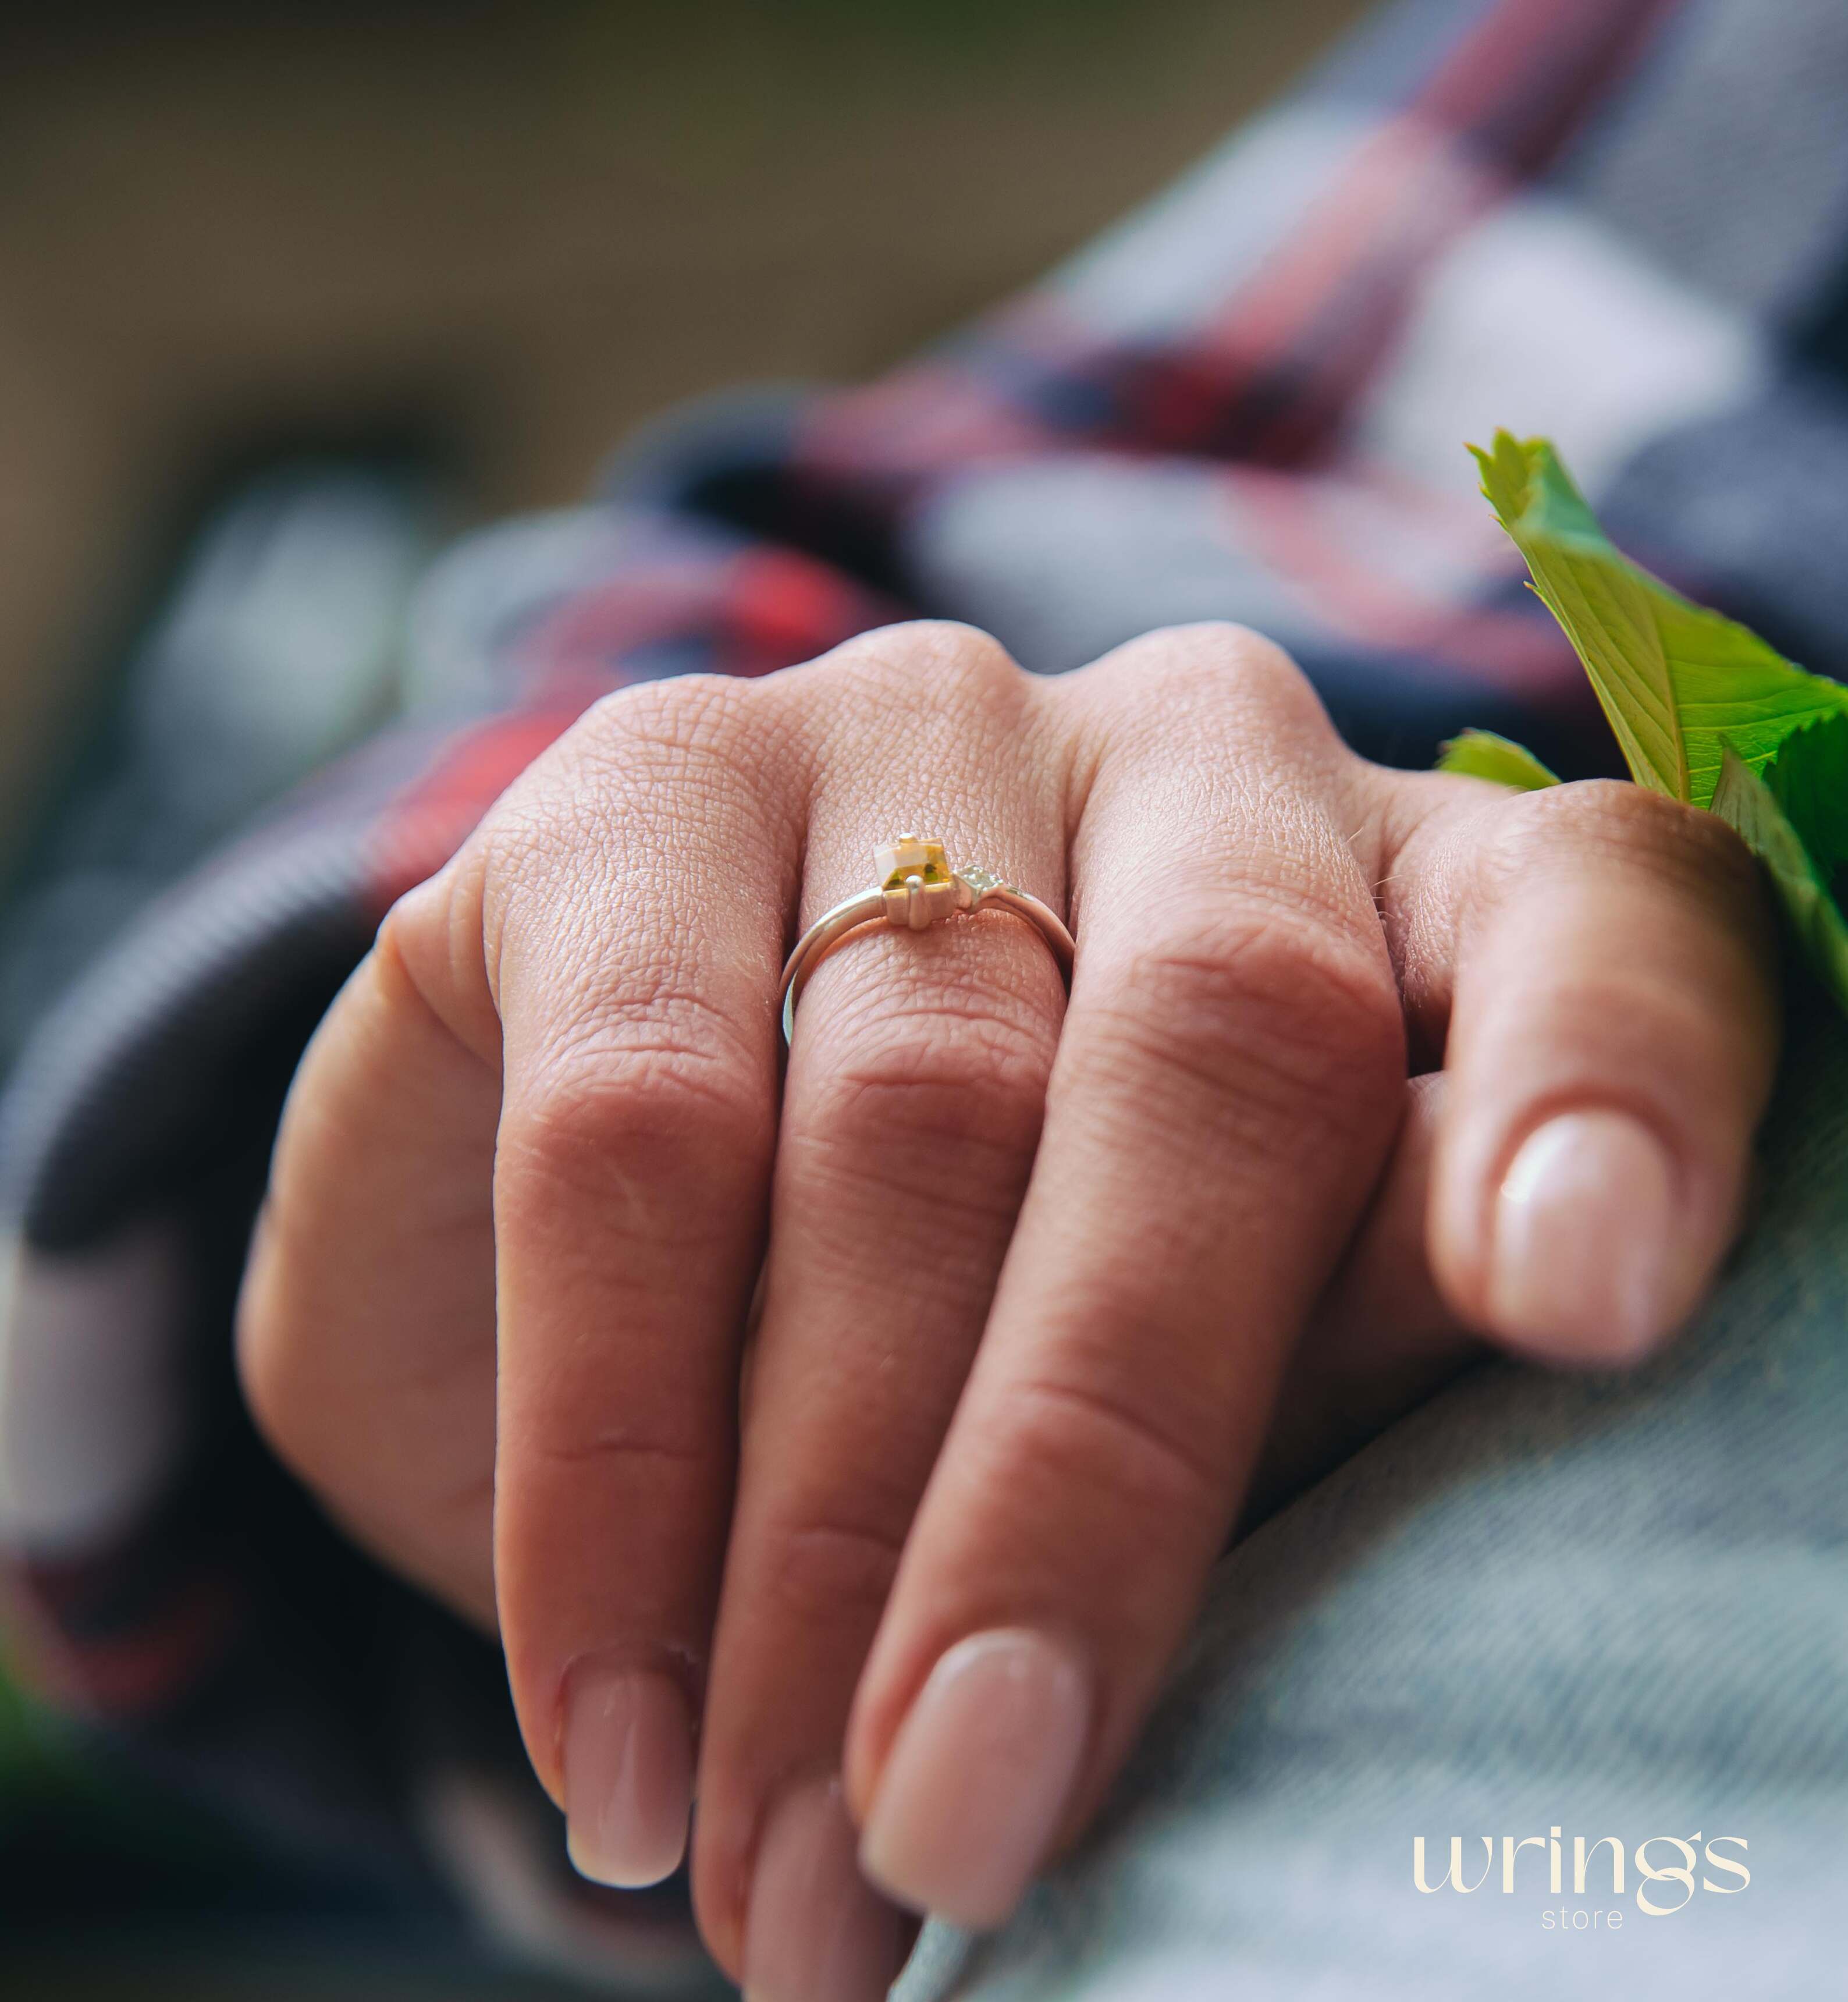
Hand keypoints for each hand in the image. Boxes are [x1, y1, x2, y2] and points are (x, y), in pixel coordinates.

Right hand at [237, 621, 1774, 1996]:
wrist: (637, 1272)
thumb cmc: (998, 1357)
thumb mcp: (1218, 1380)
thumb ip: (1319, 1391)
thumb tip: (1404, 1602)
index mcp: (1421, 888)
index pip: (1601, 928)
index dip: (1617, 1090)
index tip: (1584, 1302)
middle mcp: (1195, 755)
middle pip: (1224, 1045)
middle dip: (1099, 1469)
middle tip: (971, 1825)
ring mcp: (908, 728)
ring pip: (910, 1114)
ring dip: (825, 1541)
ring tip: (774, 1860)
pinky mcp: (640, 780)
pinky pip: (636, 1126)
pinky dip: (615, 1457)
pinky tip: (612, 1712)